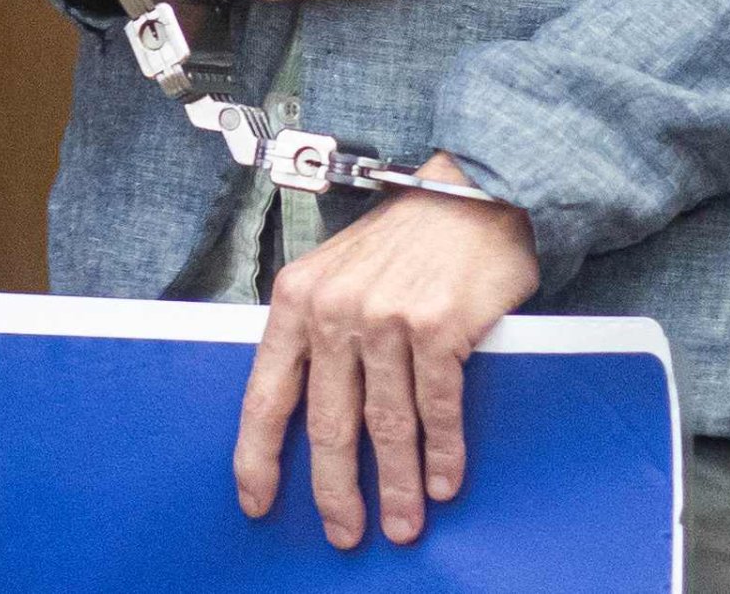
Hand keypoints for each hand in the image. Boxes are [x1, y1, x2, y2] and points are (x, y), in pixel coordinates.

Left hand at [233, 161, 538, 548]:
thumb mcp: (336, 273)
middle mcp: (336, 309)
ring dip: (398, 486)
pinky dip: (443, 452)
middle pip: (327, 424)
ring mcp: (388, 317)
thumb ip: (316, 333)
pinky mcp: (439, 325)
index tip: (258, 502)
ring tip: (404, 524)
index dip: (259, 457)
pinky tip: (445, 482)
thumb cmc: (404, 241)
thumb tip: (303, 415)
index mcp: (297, 298)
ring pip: (387, 425)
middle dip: (335, 490)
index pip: (265, 394)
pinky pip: (438, 407)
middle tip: (344, 533)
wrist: (471, 196)